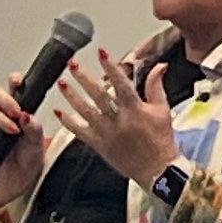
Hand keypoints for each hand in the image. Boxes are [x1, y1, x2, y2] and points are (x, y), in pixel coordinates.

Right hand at [0, 81, 50, 210]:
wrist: (18, 187)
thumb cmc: (28, 163)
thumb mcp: (37, 146)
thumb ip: (34, 130)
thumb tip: (27, 115)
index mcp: (20, 112)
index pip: (15, 90)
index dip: (14, 82)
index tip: (18, 81)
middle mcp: (4, 117)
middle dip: (6, 100)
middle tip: (16, 111)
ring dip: (0, 118)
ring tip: (12, 130)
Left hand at [50, 49, 179, 194]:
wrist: (157, 170)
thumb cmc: (161, 140)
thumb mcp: (163, 110)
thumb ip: (156, 86)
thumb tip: (159, 66)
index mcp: (135, 109)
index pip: (121, 83)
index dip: (111, 66)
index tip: (101, 52)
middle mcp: (119, 120)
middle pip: (98, 95)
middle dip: (84, 78)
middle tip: (72, 65)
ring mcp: (107, 133)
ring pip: (85, 112)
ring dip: (72, 97)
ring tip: (61, 83)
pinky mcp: (99, 145)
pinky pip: (80, 132)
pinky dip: (68, 122)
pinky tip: (58, 112)